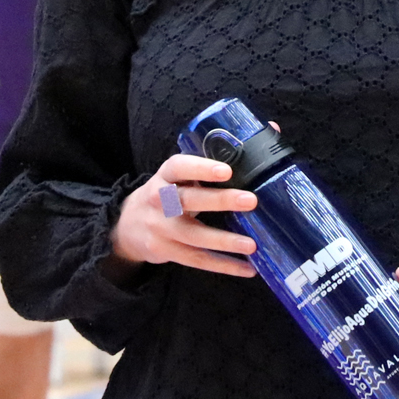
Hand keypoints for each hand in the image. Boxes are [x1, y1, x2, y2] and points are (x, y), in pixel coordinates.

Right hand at [108, 154, 257, 279]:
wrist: (128, 225)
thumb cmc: (168, 191)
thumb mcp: (181, 173)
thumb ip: (217, 156)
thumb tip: (271, 130)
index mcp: (165, 176)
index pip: (178, 167)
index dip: (200, 168)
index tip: (226, 170)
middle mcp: (159, 201)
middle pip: (188, 200)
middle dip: (219, 201)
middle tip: (250, 201)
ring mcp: (161, 228)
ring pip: (193, 235)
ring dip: (224, 241)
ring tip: (251, 244)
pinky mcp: (166, 251)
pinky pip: (196, 260)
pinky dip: (222, 266)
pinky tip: (246, 268)